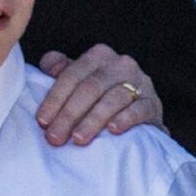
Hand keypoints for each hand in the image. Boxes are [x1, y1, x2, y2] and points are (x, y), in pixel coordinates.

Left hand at [31, 48, 164, 146]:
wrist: (139, 116)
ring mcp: (140, 83)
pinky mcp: (153, 104)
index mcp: (99, 56)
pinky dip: (126, 119)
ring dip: (93, 120)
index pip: (72, 75)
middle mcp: (121, 64)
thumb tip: (49, 66)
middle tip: (55, 137)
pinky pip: (139, 109)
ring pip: (113, 98)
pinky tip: (113, 130)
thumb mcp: (80, 80)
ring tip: (78, 139)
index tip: (42, 121)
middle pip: (91, 87)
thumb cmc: (99, 97)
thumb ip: (62, 71)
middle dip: (69, 114)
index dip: (55, 98)